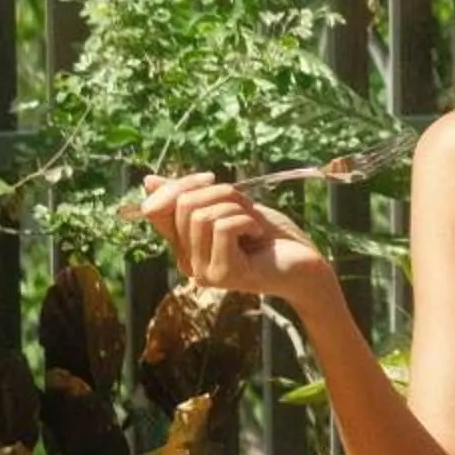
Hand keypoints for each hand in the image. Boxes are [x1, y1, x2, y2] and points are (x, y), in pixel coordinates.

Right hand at [138, 171, 333, 310]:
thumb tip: (148, 181)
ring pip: (202, 215)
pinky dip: (247, 221)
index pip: (157, 209)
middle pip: (183, 206)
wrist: (306, 265)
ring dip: (237, 208)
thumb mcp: (231, 207)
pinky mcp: (222, 275)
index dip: (180, 185)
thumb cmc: (272, 236)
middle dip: (221, 193)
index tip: (210, 178)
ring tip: (254, 226)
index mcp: (184, 246)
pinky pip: (223, 227)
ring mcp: (203, 272)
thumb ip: (193, 196)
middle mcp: (187, 263)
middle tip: (247, 209)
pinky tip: (259, 237)